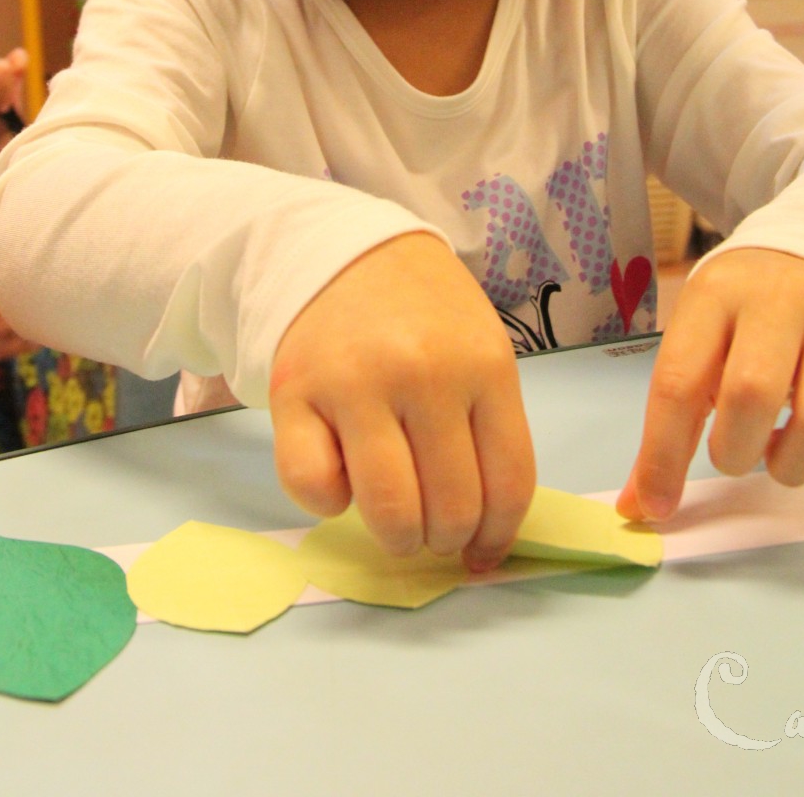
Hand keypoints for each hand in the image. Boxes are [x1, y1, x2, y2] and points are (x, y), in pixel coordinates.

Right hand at [270, 232, 535, 569]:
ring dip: (397, 537)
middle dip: (444, 539)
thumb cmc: (423, 313)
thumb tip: (488, 535)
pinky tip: (341, 479)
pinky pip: (313, 488)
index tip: (481, 552)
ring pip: (389, 511)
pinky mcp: (295, 393)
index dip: (498, 537)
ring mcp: (356, 384)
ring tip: (396, 521)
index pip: (508, 484)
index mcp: (483, 365)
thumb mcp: (481, 349)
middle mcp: (423, 374)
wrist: (345, 252)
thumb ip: (491, 429)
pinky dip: (327, 506)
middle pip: (450, 507)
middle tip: (433, 527)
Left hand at [616, 248, 803, 521]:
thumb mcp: (698, 339)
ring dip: (793, 464)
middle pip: (753, 394)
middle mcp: (782, 299)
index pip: (679, 380)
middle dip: (735, 452)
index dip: (663, 456)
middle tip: (734, 454)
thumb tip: (644, 505)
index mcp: (716, 294)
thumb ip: (671, 418)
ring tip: (778, 452)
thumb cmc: (743, 314)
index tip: (657, 506)